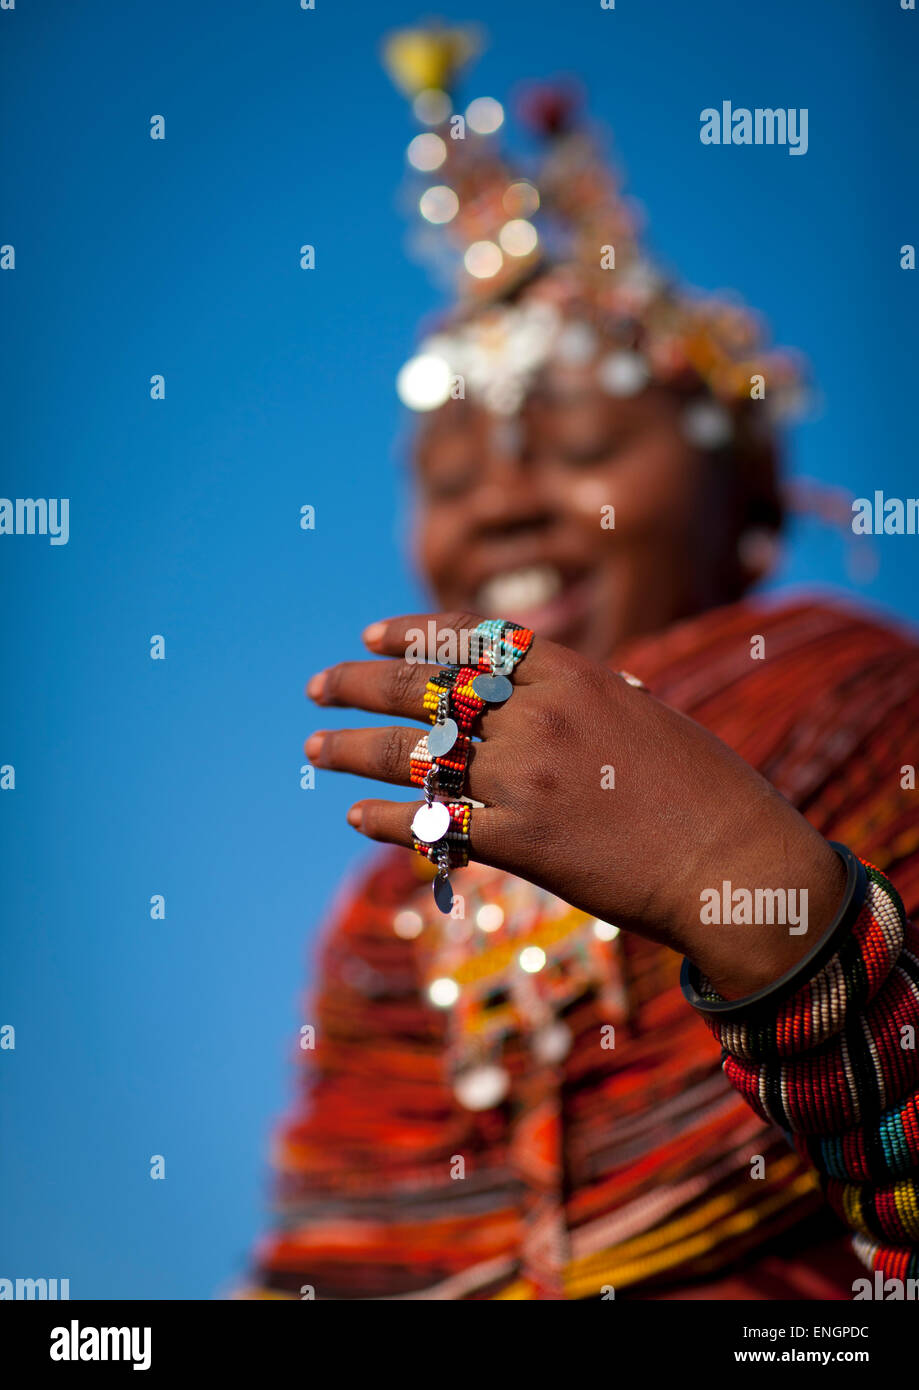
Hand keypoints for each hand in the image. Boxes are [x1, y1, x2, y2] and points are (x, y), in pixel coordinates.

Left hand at [305, 612, 845, 998]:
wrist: (737, 863)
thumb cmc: (706, 793)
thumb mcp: (645, 720)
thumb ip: (585, 703)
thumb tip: (541, 698)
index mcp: (576, 678)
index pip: (475, 639)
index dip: (415, 632)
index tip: (372, 633)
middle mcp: (541, 718)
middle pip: (428, 690)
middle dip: (363, 683)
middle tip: (319, 685)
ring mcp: (527, 778)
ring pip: (417, 755)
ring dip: (354, 748)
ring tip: (314, 746)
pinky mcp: (522, 840)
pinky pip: (436, 824)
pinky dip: (390, 820)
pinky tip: (356, 816)